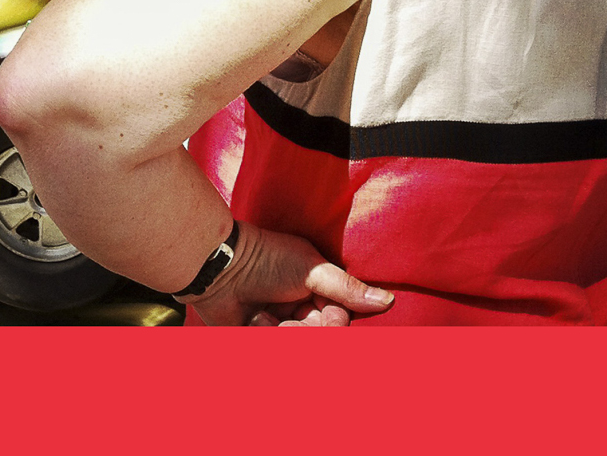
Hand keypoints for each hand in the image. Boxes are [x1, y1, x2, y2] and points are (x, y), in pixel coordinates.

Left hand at [181, 221, 393, 326]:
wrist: (218, 265)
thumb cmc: (264, 258)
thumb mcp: (311, 269)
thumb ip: (346, 288)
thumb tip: (387, 301)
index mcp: (316, 292)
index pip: (337, 322)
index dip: (331, 323)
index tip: (318, 311)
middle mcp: (299, 311)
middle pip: (317, 336)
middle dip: (303, 330)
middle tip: (284, 316)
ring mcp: (278, 326)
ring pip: (295, 345)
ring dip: (283, 333)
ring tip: (265, 315)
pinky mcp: (257, 338)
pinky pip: (273, 349)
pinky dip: (265, 336)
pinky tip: (254, 320)